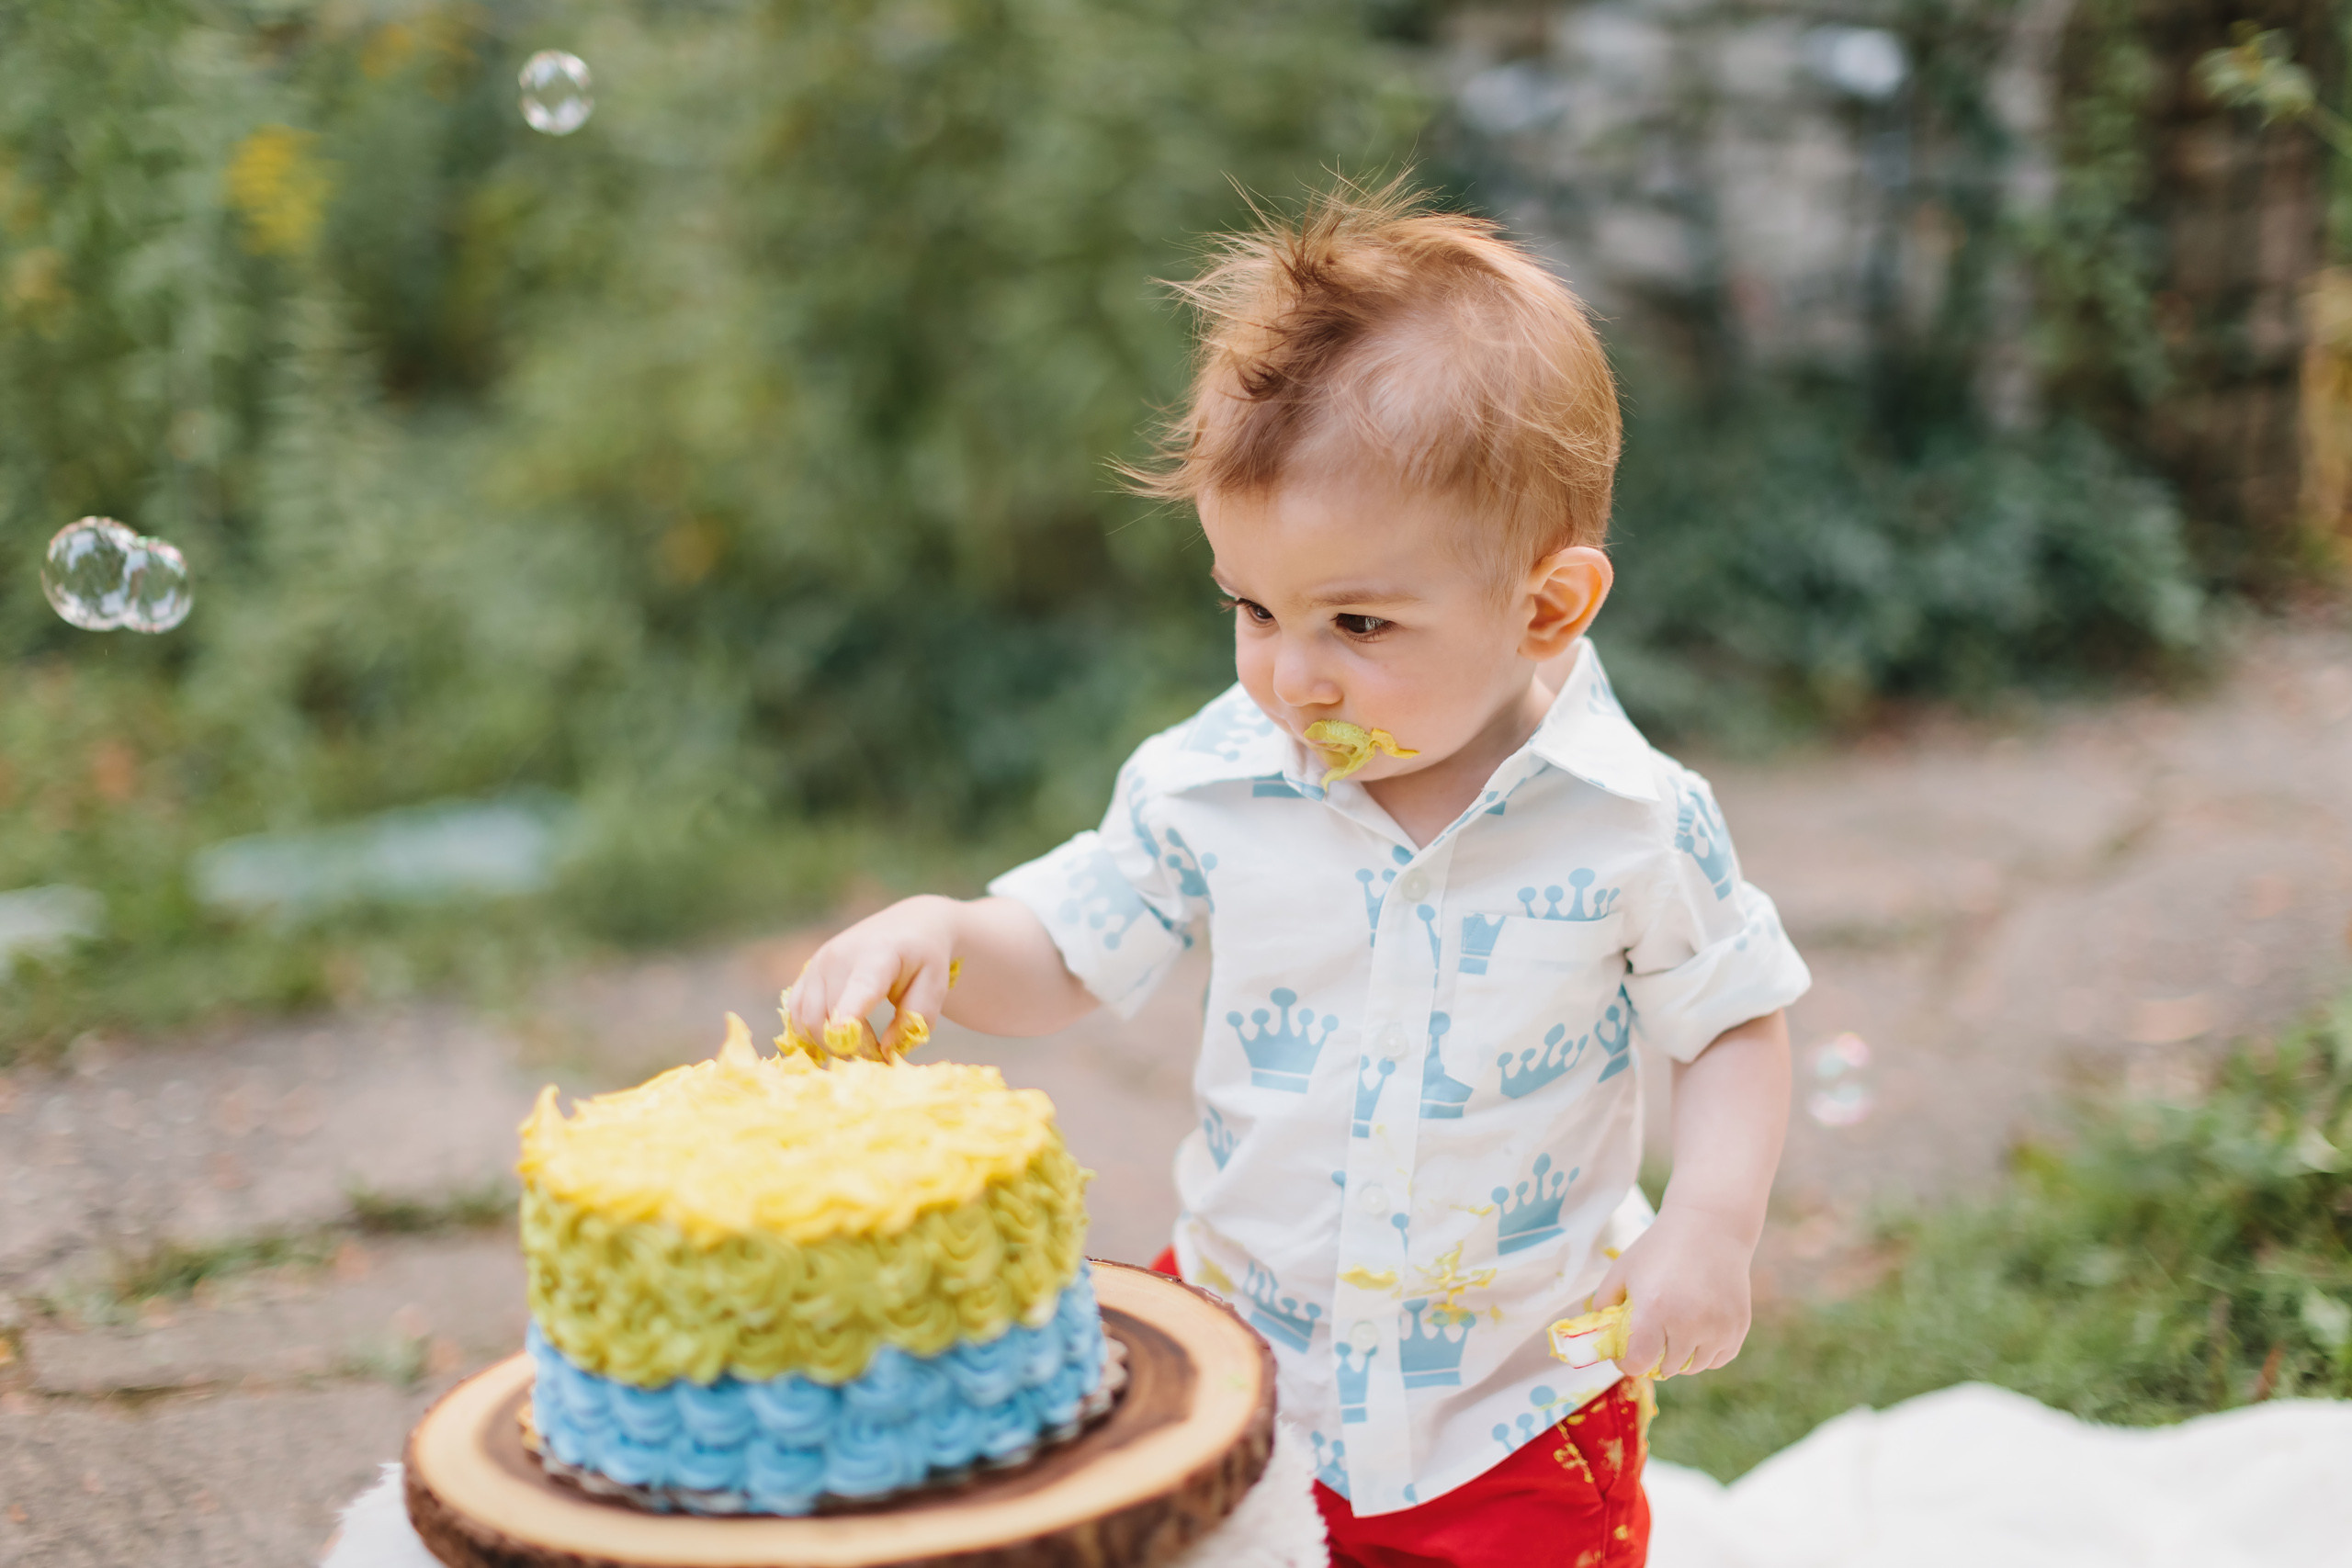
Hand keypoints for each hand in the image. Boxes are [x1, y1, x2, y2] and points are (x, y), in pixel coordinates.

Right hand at [784, 895, 960, 1056]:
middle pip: (829, 1017)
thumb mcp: (935, 985)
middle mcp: (839, 956)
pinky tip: (836, 1038)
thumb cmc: (924, 959)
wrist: (908, 925)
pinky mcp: (806, 972)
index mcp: (878, 954)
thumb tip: (885, 1051)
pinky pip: (795, 1014)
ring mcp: (817, 963)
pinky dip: (810, 1034)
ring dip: (828, 1044)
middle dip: (851, 1048)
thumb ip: (916, 1018)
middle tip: (876, 1055)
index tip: (842, 1035)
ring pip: (806, 1021)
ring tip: (860, 1045)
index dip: (848, 1013)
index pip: (860, 987)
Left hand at [1588, 1203, 1755, 1378]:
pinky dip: (1706, 1351)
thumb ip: (1603, 1306)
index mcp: (1654, 1309)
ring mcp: (1718, 1327)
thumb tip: (1599, 1338)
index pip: (1638, 1364)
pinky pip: (1717, 1359)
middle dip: (1654, 1356)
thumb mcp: (1623, 1271)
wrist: (1710, 1227)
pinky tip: (1699, 1326)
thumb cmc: (1659, 1249)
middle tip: (1652, 1333)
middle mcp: (1689, 1323)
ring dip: (1681, 1356)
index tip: (1626, 1352)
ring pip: (1693, 1367)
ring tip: (1676, 1326)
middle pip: (1666, 1369)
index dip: (1627, 1363)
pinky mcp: (1738, 1327)